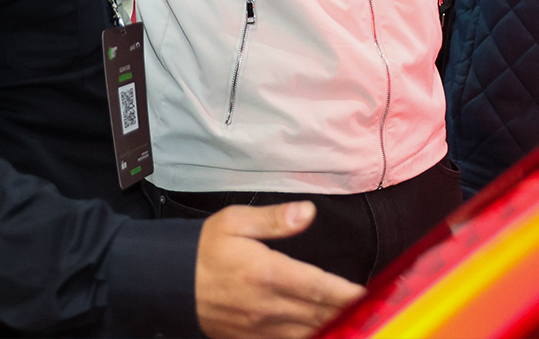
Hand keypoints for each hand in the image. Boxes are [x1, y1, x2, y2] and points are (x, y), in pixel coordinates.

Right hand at [194, 202, 365, 338]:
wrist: (167, 282)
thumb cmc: (202, 250)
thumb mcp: (235, 221)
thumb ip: (275, 220)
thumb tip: (307, 212)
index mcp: (267, 273)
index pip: (318, 286)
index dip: (346, 292)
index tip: (366, 293)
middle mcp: (266, 306)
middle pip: (318, 313)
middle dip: (346, 311)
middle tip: (371, 308)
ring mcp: (258, 328)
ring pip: (306, 333)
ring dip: (331, 327)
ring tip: (353, 321)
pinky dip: (306, 338)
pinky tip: (321, 332)